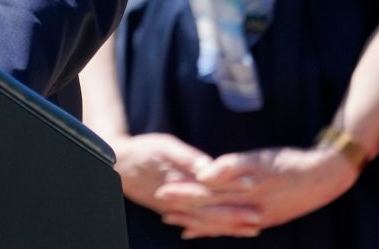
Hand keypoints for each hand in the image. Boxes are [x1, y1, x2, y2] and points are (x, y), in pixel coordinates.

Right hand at [113, 133, 260, 237]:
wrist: (117, 165)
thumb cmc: (142, 150)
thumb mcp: (165, 146)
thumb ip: (188, 158)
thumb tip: (209, 167)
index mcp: (182, 180)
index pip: (213, 184)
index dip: (234, 186)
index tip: (254, 186)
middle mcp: (181, 198)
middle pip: (213, 208)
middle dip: (237, 214)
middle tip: (260, 218)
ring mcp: (176, 208)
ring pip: (206, 220)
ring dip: (227, 226)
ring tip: (250, 229)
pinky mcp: (170, 211)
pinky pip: (194, 224)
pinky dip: (209, 229)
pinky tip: (220, 232)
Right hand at [159, 145, 358, 238]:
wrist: (325, 176)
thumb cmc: (296, 191)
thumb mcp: (272, 211)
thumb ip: (242, 214)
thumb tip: (222, 221)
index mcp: (254, 217)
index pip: (216, 221)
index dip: (191, 219)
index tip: (168, 216)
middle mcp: (253, 207)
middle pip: (212, 207)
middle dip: (184, 204)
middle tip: (161, 200)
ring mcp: (258, 188)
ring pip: (221, 193)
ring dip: (195, 191)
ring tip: (173, 186)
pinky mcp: (263, 168)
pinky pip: (240, 170)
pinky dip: (222, 172)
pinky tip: (205, 172)